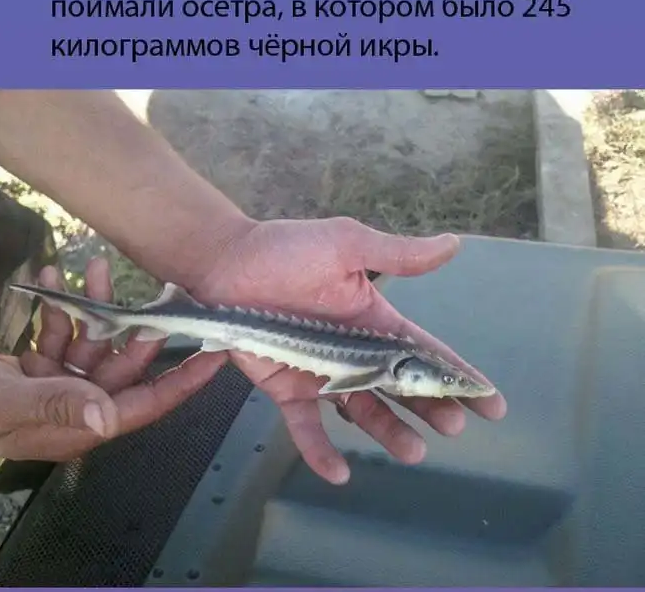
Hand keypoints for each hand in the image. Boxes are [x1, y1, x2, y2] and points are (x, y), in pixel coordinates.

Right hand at [0, 258, 224, 461]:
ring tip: (93, 266)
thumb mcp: (8, 406)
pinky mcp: (34, 370)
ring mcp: (56, 386)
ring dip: (93, 306)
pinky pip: (59, 337)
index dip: (184, 381)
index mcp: (83, 424)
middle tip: (149, 286)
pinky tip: (53, 280)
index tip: (217, 353)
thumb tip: (108, 418)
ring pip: (91, 343)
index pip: (147, 404)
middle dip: (134, 324)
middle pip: (123, 363)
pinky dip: (59, 311)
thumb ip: (58, 407)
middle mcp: (78, 405)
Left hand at [189, 217, 506, 484]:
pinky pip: (306, 426)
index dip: (458, 376)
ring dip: (389, 433)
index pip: (424, 352)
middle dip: (430, 408)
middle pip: (400, 388)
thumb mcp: (347, 245)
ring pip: (362, 411)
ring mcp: (320, 374)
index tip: (491, 404)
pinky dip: (320, 451)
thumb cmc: (286, 251)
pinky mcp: (286, 389)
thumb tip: (454, 244)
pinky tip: (339, 473)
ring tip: (413, 452)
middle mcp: (353, 351)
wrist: (226, 262)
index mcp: (373, 319)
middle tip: (453, 429)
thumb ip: (397, 254)